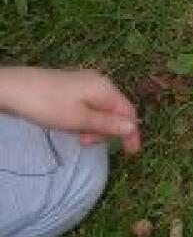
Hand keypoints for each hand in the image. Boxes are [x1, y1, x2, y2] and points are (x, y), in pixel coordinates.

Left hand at [0, 67, 139, 153]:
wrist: (14, 88)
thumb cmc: (49, 105)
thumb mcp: (80, 120)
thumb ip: (107, 124)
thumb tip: (133, 127)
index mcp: (105, 89)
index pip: (128, 112)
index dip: (131, 133)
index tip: (130, 153)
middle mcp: (99, 83)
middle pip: (114, 111)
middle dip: (105, 130)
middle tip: (85, 142)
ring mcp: (84, 83)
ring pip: (99, 110)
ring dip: (92, 127)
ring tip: (74, 135)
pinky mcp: (71, 87)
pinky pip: (86, 106)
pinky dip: (82, 119)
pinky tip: (69, 125)